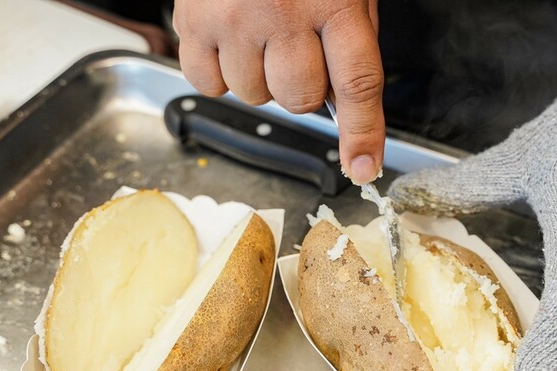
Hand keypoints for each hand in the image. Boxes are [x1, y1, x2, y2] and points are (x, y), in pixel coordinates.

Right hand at [173, 0, 384, 183]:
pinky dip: (221, 72)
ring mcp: (234, 19)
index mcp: (335, 0)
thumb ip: (349, 37)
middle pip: (299, 99)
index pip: (357, 84)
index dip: (362, 133)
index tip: (363, 167)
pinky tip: (230, 39)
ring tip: (259, 32)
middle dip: (302, 88)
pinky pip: (209, 83)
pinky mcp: (194, 21)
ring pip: (254, 96)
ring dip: (260, 77)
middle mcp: (283, 12)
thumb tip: (344, 103)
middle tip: (295, 50)